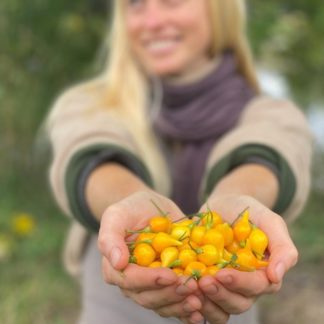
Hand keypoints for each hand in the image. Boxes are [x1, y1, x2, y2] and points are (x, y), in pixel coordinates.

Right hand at [98, 191, 201, 319]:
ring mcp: (151, 285)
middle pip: (148, 297)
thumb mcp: (116, 215)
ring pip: (163, 304)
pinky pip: (176, 301)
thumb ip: (111, 238)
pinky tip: (202, 308)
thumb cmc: (130, 210)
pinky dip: (188, 307)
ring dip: (181, 304)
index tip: (170, 275)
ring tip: (199, 299)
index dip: (150, 280)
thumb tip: (118, 263)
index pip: (130, 280)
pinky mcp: (167, 284)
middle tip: (191, 287)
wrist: (148, 208)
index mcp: (115, 268)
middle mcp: (132, 282)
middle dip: (170, 294)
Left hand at [197, 194, 297, 321]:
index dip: (240, 284)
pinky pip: (200, 297)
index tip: (221, 274)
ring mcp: (224, 284)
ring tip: (190, 285)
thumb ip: (282, 247)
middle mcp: (245, 285)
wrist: (224, 203)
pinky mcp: (205, 278)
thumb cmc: (250, 211)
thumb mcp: (270, 221)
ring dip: (205, 300)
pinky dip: (191, 297)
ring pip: (219, 306)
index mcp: (263, 274)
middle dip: (220, 294)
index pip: (257, 287)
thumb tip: (276, 276)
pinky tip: (180, 286)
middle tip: (202, 281)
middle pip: (237, 302)